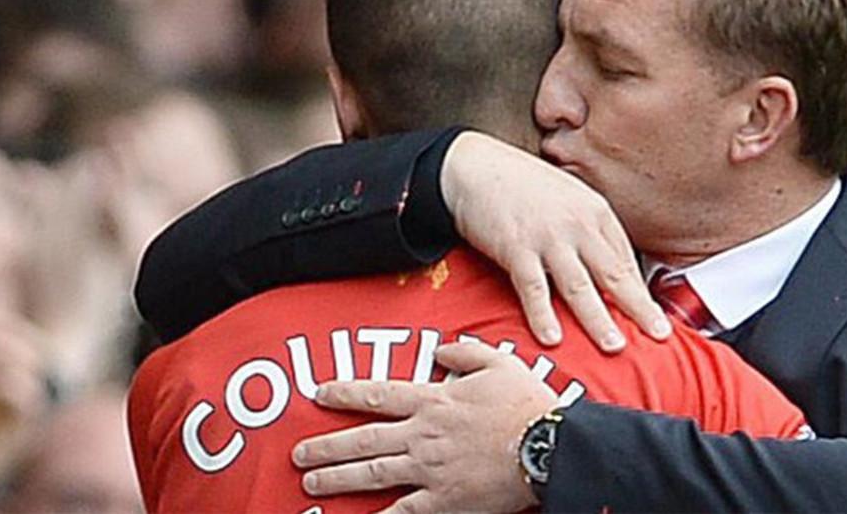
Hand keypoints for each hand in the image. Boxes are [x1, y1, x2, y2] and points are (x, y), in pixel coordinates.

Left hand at [293, 342, 558, 512]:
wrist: (548, 446)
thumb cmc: (527, 404)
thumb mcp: (499, 363)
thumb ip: (466, 353)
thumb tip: (440, 349)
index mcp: (434, 400)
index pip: (378, 395)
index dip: (345, 393)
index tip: (319, 394)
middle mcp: (423, 434)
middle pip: (364, 440)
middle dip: (326, 446)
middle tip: (298, 453)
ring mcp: (429, 469)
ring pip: (372, 475)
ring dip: (336, 478)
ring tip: (310, 483)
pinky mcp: (443, 500)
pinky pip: (403, 513)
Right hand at [441, 131, 669, 350]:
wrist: (475, 166)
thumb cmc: (521, 183)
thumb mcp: (568, 197)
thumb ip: (588, 228)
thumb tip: (607, 264)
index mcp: (595, 211)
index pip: (626, 259)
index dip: (641, 290)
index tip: (653, 315)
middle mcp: (577, 224)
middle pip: (614, 274)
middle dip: (638, 308)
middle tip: (659, 334)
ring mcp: (547, 237)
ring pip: (580, 287)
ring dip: (598, 320)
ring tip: (614, 346)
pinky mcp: (516, 248)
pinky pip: (534, 289)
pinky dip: (543, 315)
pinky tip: (553, 338)